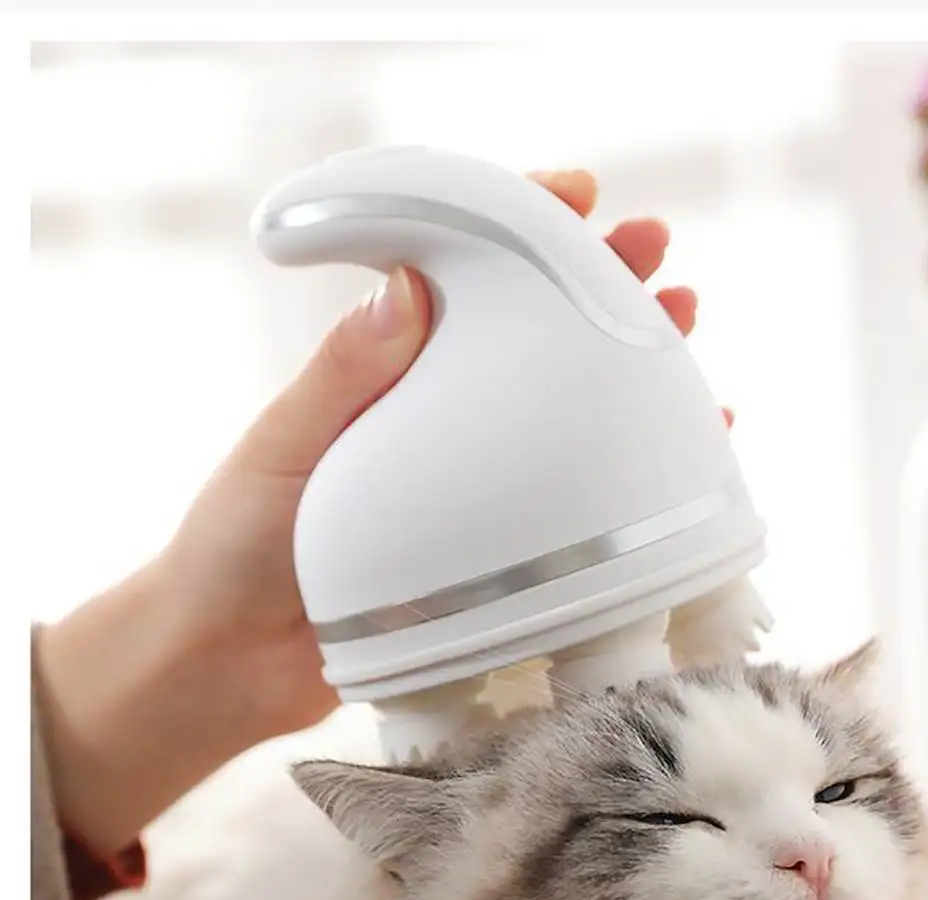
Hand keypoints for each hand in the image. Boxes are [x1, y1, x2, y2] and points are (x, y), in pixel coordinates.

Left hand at [36, 170, 727, 856]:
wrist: (232, 667)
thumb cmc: (232, 549)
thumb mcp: (282, 453)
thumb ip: (343, 376)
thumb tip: (407, 284)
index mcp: (384, 374)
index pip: (462, 270)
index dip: (522, 222)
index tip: (579, 196)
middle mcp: (441, 419)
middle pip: (536, 331)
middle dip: (602, 283)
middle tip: (658, 254)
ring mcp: (475, 487)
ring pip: (568, 411)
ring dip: (630, 369)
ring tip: (687, 333)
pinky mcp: (494, 557)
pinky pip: (572, 504)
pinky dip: (627, 477)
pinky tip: (678, 462)